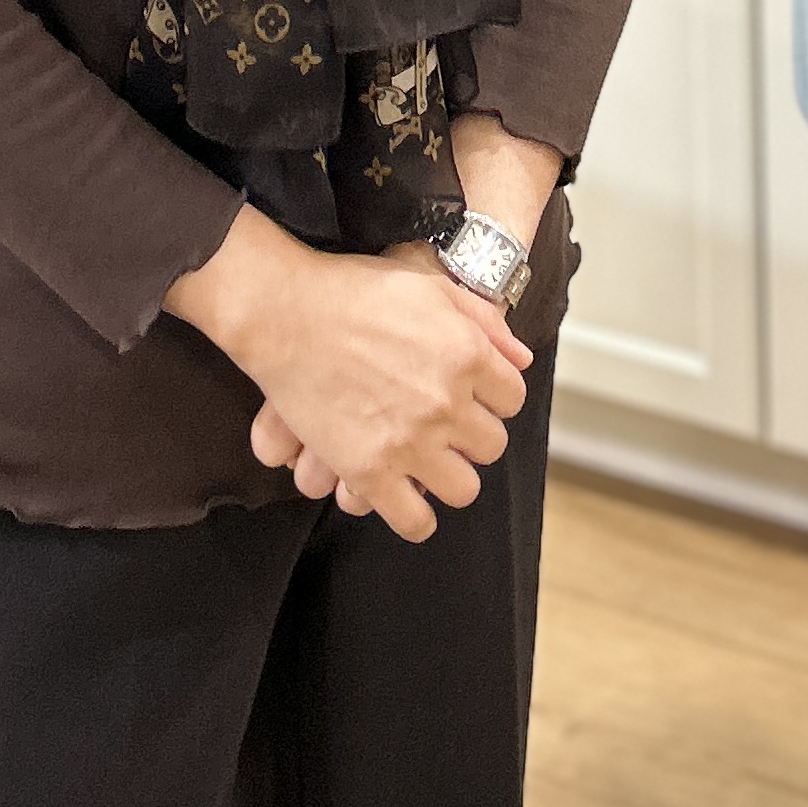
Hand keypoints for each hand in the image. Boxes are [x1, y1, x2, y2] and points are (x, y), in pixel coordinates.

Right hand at [212, 234, 528, 543]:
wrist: (285, 314)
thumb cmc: (354, 291)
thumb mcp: (428, 286)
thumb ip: (482, 319)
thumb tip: (522, 358)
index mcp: (466, 355)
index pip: (512, 398)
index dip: (491, 397)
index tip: (470, 396)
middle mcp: (446, 403)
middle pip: (490, 445)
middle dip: (472, 436)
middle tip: (445, 426)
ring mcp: (409, 442)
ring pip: (463, 488)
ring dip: (449, 475)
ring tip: (428, 461)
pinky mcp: (370, 472)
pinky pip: (415, 520)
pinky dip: (416, 516)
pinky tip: (403, 496)